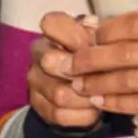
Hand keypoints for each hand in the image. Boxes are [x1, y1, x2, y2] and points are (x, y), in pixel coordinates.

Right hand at [27, 12, 102, 128]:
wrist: (83, 89)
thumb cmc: (93, 58)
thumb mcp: (97, 40)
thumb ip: (97, 33)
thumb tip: (94, 25)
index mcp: (52, 33)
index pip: (50, 23)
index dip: (73, 34)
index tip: (91, 44)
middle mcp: (38, 55)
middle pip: (50, 61)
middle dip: (81, 71)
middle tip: (101, 75)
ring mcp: (36, 82)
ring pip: (59, 93)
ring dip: (85, 98)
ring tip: (102, 96)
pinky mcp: (39, 107)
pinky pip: (60, 115)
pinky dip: (82, 115)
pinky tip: (94, 110)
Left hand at [68, 11, 137, 137]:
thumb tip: (130, 37)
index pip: (137, 21)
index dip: (106, 29)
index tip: (86, 35)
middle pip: (126, 49)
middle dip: (91, 56)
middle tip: (70, 62)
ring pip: (130, 77)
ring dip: (98, 82)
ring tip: (79, 85)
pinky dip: (118, 102)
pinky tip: (103, 102)